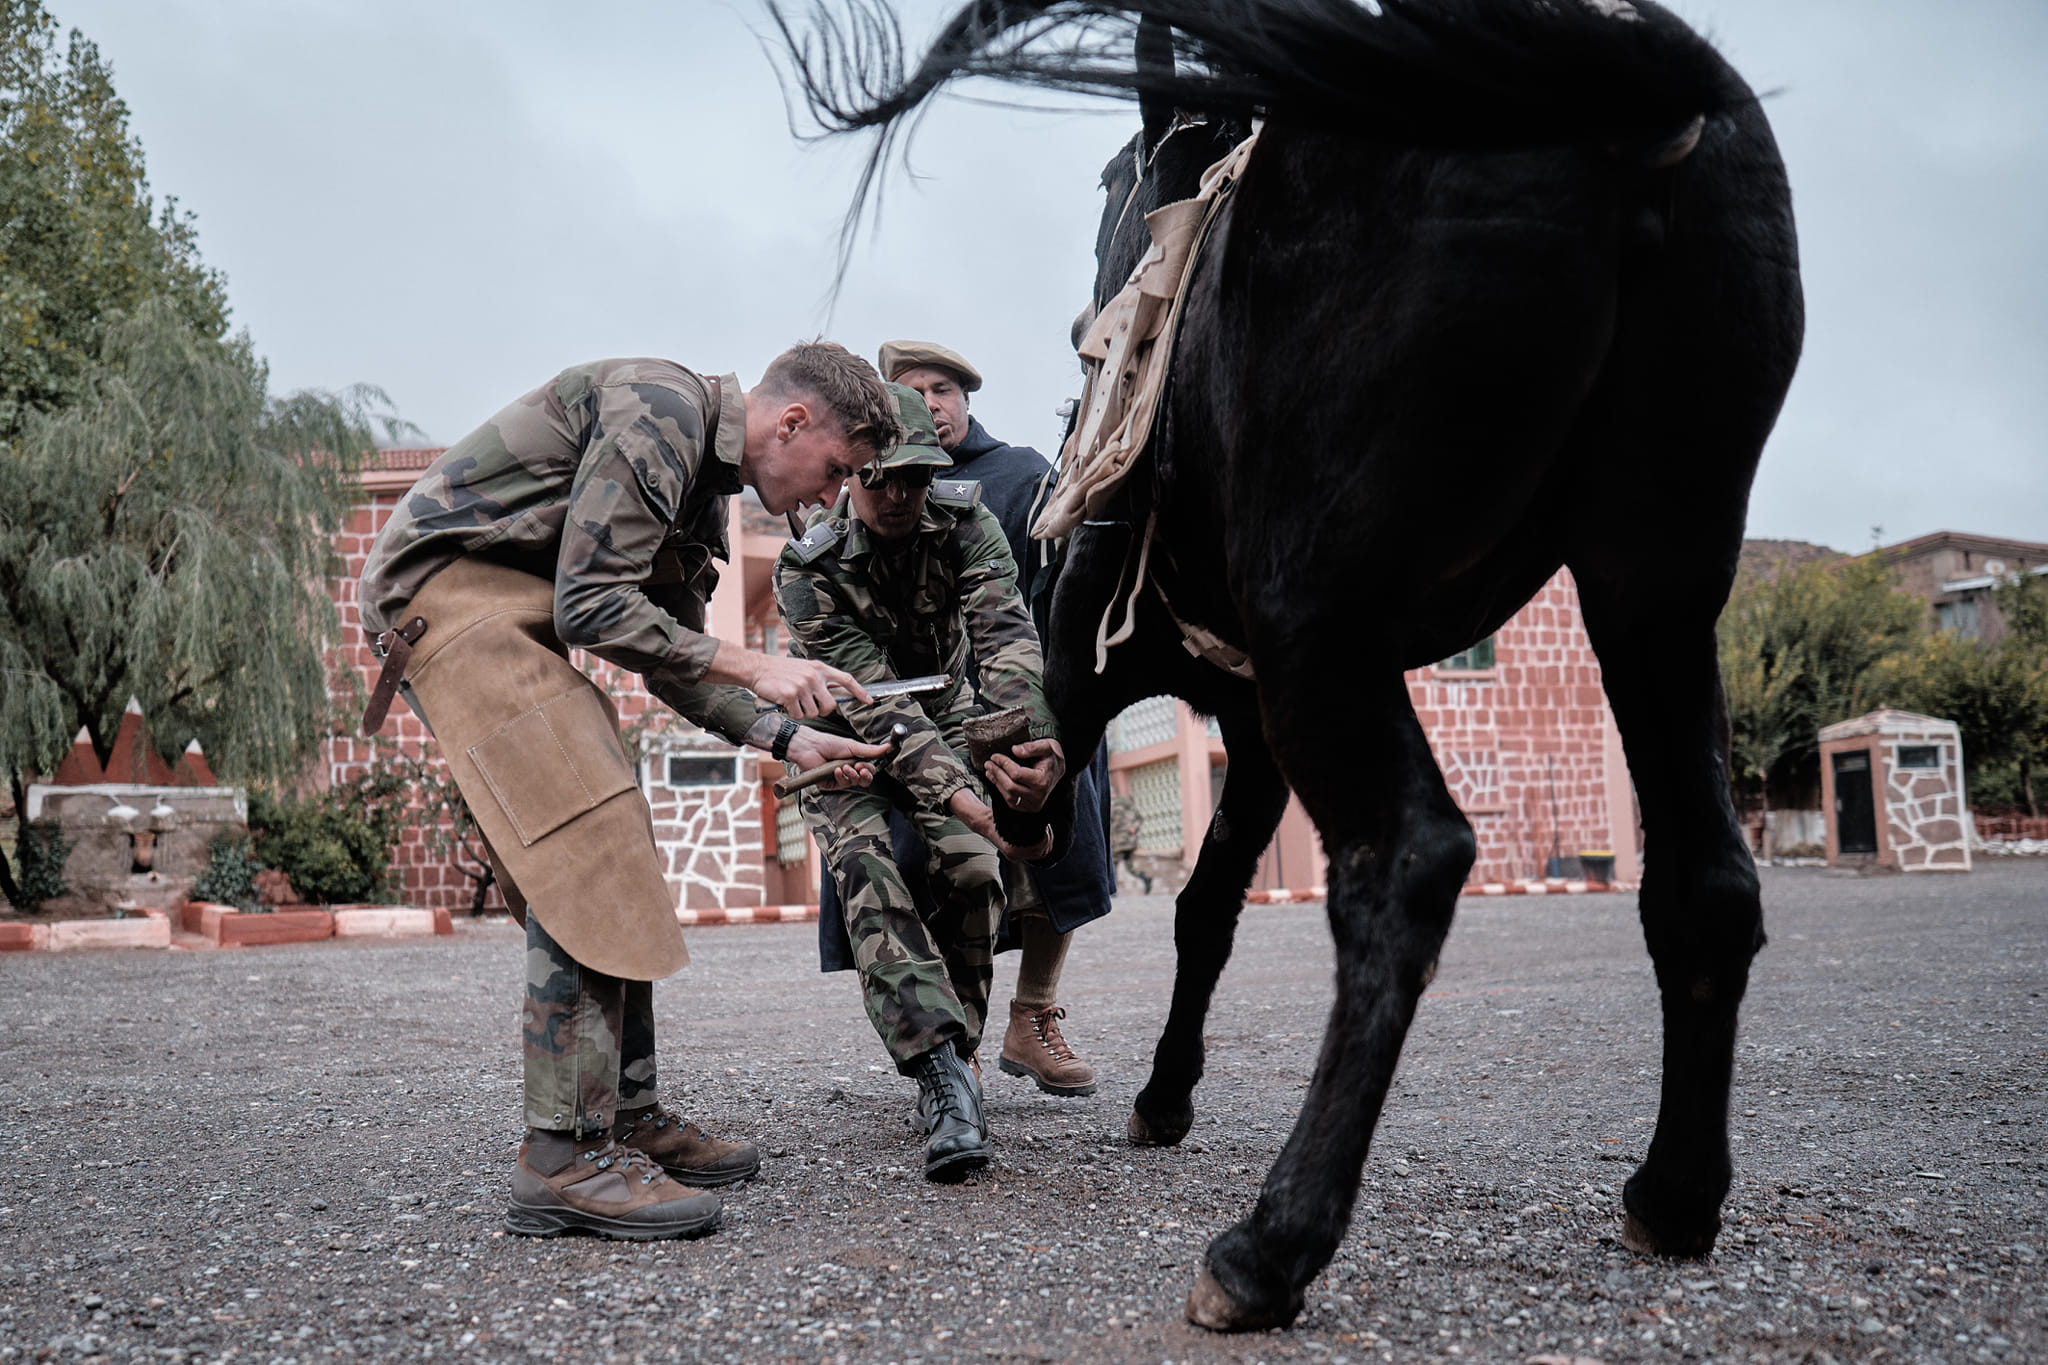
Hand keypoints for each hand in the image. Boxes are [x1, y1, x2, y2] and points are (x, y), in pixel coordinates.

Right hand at [709, 643, 870, 718]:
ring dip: (803, 711)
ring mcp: (802, 686)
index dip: (860, 691)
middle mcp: (813, 676)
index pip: (846, 680)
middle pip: (830, 706)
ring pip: (813, 713)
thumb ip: (819, 679)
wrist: (758, 668)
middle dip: (822, 710)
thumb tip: (835, 693)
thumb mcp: (805, 668)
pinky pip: (798, 715)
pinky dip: (791, 713)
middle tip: (809, 705)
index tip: (869, 701)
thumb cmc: (781, 671)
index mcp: (819, 668)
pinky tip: (784, 702)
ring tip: (793, 700)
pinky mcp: (790, 695)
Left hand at [784, 730, 890, 788]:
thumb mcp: (852, 746)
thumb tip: (888, 746)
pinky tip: (837, 770)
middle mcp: (849, 770)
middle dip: (864, 776)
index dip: (869, 770)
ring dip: (852, 775)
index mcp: (855, 761)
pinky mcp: (830, 784)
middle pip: (864, 780)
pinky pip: (842, 785)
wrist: (810, 746)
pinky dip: (842, 777)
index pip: (868, 770)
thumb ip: (870, 750)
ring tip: (846, 766)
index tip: (866, 765)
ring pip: (854, 783)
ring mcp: (840, 778)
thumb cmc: (828, 743)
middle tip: (860, 769)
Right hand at [948, 788, 1054, 860]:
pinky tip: (1039, 836)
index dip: (1046, 840)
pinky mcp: (1016, 853)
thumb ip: (1026, 825)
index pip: (1038, 850)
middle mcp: (1015, 856)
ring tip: (1044, 832)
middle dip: (1047, 841)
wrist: (986, 823)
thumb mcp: (1012, 820)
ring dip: (1044, 843)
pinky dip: (1038, 845)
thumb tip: (1041, 825)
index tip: (1047, 830)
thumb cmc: (996, 821)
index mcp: (1013, 851)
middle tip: (1047, 830)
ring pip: (1038, 854)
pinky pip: (1033, 852)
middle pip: (1040, 853)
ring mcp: (1015, 856)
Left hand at [984, 737, 1065, 813]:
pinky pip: (1011, 801)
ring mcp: (1033, 804)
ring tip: (990, 770)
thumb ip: (1032, 747)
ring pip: (1008, 796)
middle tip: (989, 763)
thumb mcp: (1047, 746)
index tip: (995, 756)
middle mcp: (1038, 796)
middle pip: (1010, 786)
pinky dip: (1001, 790)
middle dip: (997, 773)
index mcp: (1042, 781)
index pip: (1016, 774)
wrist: (1058, 769)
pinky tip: (996, 779)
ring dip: (997, 782)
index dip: (1003, 764)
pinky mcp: (1028, 807)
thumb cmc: (1052, 757)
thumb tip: (1015, 749)